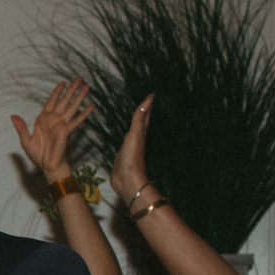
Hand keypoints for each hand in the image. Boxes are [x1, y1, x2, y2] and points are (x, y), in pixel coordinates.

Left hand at [11, 79, 93, 180]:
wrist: (46, 166)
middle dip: (71, 90)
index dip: (57, 92)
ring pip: (72, 107)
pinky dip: (84, 113)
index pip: (51, 102)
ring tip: (87, 87)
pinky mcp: (67, 131)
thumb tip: (13, 116)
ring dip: (80, 97)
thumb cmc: (37, 155)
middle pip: (64, 101)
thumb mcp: (26, 140)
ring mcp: (61, 125)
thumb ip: (21, 127)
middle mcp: (54, 120)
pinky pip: (77, 121)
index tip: (63, 83)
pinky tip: (91, 106)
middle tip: (79, 78)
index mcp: (43, 120)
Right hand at [110, 93, 155, 208]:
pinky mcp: (123, 156)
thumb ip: (139, 118)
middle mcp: (138, 139)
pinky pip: (125, 141)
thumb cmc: (132, 158)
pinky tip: (124, 136)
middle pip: (142, 122)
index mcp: (141, 134)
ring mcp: (130, 148)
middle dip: (143, 112)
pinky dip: (126, 135)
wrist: (127, 180)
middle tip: (145, 101)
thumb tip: (148, 99)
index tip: (151, 94)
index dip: (147, 105)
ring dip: (135, 123)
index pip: (145, 116)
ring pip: (134, 132)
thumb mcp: (135, 135)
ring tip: (135, 116)